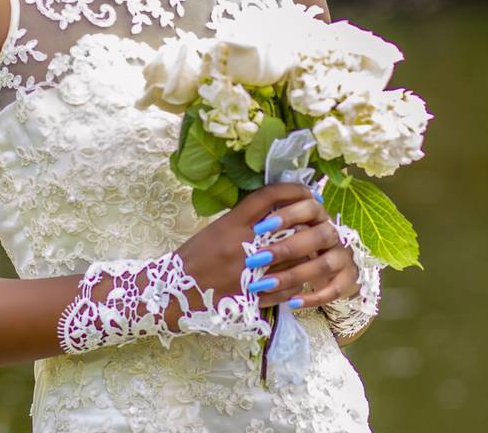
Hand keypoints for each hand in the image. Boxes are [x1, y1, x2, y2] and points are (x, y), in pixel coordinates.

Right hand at [170, 183, 316, 320]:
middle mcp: (242, 244)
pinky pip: (287, 288)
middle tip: (313, 224)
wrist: (174, 292)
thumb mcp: (216, 229)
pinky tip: (295, 279)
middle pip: (289, 227)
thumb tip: (277, 211)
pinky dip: (295, 283)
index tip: (305, 192)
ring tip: (309, 253)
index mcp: (230, 223)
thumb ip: (244, 220)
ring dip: (305, 255)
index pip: (267, 197)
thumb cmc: (195, 257)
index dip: (291, 190)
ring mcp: (249, 272)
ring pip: (295, 260)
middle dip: (305, 225)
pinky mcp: (253, 297)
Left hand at [246, 197, 361, 309]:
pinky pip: (335, 290)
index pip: (310, 207)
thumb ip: (275, 227)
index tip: (259, 228)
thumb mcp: (283, 232)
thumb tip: (253, 224)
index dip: (288, 215)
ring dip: (293, 275)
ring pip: (324, 264)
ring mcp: (343, 256)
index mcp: (317, 216)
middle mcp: (333, 233)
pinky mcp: (348, 278)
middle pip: (319, 236)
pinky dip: (313, 298)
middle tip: (257, 259)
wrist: (325, 269)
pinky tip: (292, 302)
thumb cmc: (295, 246)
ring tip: (265, 284)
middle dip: (287, 248)